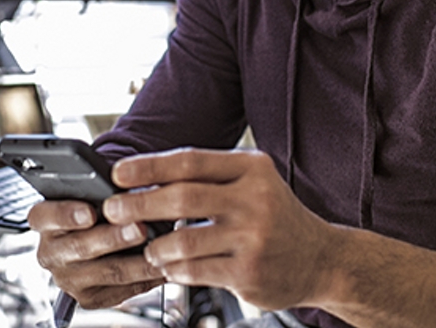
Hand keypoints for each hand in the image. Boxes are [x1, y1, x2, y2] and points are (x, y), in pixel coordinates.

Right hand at [26, 198, 166, 308]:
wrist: (97, 240)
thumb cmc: (96, 206)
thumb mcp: (91, 192)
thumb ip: (102, 190)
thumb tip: (129, 186)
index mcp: (44, 220)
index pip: (44, 216)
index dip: (66, 214)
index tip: (90, 212)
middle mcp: (50, 252)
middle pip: (80, 247)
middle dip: (113, 238)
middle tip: (140, 228)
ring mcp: (68, 279)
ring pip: (106, 272)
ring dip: (137, 262)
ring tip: (160, 250)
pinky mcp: (89, 298)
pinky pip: (121, 290)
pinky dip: (146, 278)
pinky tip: (163, 265)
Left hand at [104, 148, 333, 310]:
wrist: (322, 259)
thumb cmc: (276, 216)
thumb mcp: (252, 183)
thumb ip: (208, 179)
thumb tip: (145, 179)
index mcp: (252, 168)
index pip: (190, 161)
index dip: (148, 166)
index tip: (117, 173)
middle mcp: (255, 199)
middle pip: (182, 198)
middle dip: (138, 204)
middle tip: (113, 210)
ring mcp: (254, 238)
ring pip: (184, 241)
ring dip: (155, 245)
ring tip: (149, 247)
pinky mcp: (249, 273)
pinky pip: (195, 271)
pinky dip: (174, 269)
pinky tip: (170, 266)